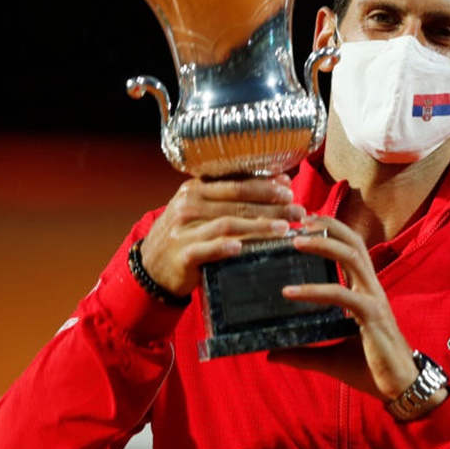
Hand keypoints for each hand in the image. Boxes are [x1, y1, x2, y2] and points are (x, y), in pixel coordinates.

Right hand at [137, 174, 304, 296]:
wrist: (152, 266)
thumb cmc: (185, 235)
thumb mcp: (200, 209)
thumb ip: (231, 198)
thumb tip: (278, 183)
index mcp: (195, 189)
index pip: (235, 182)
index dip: (264, 184)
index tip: (288, 187)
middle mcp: (188, 205)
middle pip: (237, 202)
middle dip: (271, 205)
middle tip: (297, 210)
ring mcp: (184, 229)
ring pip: (227, 223)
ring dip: (258, 226)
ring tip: (283, 228)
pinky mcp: (182, 254)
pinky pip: (206, 249)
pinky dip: (224, 247)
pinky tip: (242, 247)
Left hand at [267, 215, 419, 401]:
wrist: (399, 389)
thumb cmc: (370, 368)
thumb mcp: (329, 357)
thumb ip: (302, 352)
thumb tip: (272, 353)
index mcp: (364, 291)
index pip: (351, 248)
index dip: (331, 230)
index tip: (304, 221)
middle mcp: (371, 288)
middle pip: (353, 242)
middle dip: (327, 225)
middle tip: (297, 219)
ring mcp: (373, 299)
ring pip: (352, 257)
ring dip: (323, 244)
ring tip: (294, 241)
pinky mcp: (372, 316)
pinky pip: (341, 295)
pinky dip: (314, 290)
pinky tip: (289, 292)